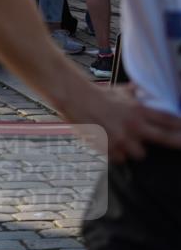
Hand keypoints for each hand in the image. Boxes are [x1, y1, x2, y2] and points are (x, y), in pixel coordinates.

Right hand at [66, 84, 180, 162]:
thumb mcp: (122, 91)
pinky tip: (111, 144)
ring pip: (140, 154)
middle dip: (177, 142)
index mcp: (139, 110)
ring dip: (135, 149)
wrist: (77, 98)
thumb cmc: (99, 94)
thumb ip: (138, 95)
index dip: (180, 126)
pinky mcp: (109, 148)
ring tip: (126, 142)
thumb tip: (149, 94)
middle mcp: (134, 126)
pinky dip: (117, 154)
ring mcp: (122, 139)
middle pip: (165, 138)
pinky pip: (120, 158)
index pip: (168, 119)